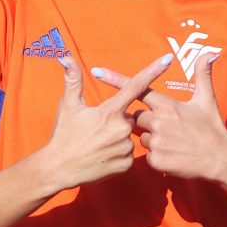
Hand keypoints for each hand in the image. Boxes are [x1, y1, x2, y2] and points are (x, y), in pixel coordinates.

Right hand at [44, 53, 172, 189]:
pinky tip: (103, 155)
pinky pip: (128, 153)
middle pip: (129, 117)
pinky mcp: (126, 164)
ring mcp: (125, 147)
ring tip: (97, 144)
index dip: (152, 71)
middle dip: (116, 120)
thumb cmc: (63, 135)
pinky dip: (118, 152)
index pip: (135, 86)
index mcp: (109, 111)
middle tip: (96, 129)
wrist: (59, 168)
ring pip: (128, 135)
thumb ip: (73, 79)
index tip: (167, 59)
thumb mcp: (67, 106)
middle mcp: (122, 128)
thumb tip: (66, 57)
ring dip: (117, 137)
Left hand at [94, 51, 226, 181]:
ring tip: (173, 143)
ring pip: (141, 138)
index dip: (117, 80)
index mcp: (167, 105)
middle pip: (137, 119)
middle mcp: (158, 121)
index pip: (137, 89)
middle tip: (168, 129)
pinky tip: (173, 155)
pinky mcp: (157, 159)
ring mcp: (157, 141)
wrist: (220, 159)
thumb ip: (203, 74)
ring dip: (153, 140)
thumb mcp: (207, 100)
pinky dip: (157, 156)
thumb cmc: (212, 128)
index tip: (97, 71)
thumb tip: (209, 52)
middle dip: (148, 123)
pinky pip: (147, 156)